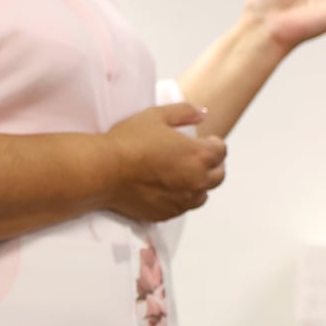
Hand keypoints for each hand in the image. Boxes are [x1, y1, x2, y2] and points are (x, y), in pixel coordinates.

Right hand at [103, 103, 226, 220]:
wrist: (103, 170)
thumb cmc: (127, 141)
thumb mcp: (155, 115)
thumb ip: (184, 112)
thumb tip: (203, 113)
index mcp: (199, 155)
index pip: (221, 151)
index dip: (213, 143)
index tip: (204, 141)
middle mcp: (197, 180)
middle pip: (219, 175)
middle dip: (212, 165)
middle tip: (195, 157)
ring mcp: (184, 200)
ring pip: (203, 194)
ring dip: (198, 183)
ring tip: (180, 173)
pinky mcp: (168, 213)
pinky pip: (183, 206)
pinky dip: (180, 197)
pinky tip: (165, 187)